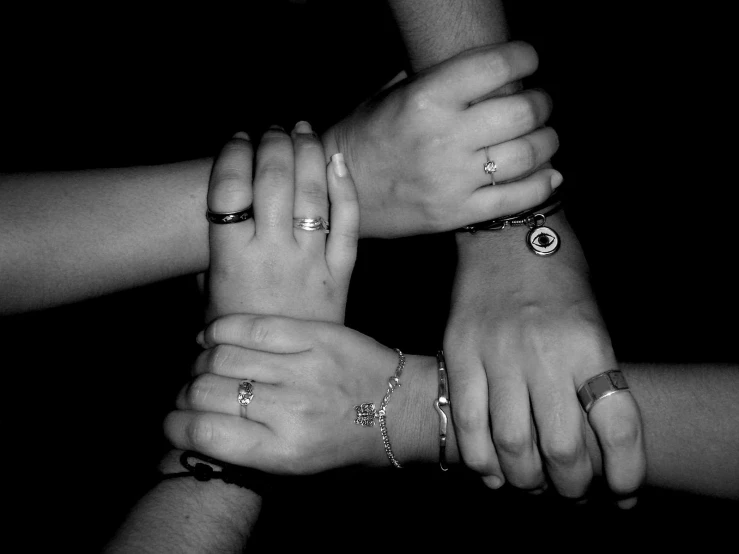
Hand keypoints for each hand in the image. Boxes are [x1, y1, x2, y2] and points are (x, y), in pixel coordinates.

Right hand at [165, 314, 415, 472]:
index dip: (175, 426)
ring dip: (202, 360)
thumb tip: (197, 426)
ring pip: (223, 355)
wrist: (401, 410)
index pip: (204, 434)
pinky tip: (214, 337)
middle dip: (186, 393)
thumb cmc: (346, 445)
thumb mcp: (298, 468)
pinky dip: (222, 329)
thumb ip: (247, 450)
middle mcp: (290, 410)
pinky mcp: (315, 336)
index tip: (173, 421)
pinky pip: (252, 326)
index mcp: (284, 452)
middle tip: (191, 391)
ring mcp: (303, 368)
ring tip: (205, 365)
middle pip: (206, 391)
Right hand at [206, 122, 357, 322]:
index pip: (231, 189)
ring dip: (307, 153)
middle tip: (273, 130)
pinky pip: (349, 222)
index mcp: (232, 258)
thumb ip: (210, 252)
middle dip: (273, 143)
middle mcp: (273, 253)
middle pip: (274, 180)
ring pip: (312, 193)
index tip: (238, 139)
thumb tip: (218, 210)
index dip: (234, 154)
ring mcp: (311, 261)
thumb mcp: (207, 294)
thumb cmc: (238, 332)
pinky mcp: (342, 272)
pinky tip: (337, 160)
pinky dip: (345, 187)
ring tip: (302, 130)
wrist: (282, 376)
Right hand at [322, 41, 561, 237]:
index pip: (496, 67)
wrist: (338, 189)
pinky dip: (542, 184)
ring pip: (528, 154)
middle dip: (541, 102)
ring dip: (547, 141)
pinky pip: (517, 198)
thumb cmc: (366, 136)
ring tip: (544, 136)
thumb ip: (437, 77)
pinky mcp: (456, 212)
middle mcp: (443, 138)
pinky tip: (549, 174)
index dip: (525, 57)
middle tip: (538, 103)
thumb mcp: (392, 94)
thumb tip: (487, 65)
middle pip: (522, 111)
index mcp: (426, 100)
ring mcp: (452, 179)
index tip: (528, 60)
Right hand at [445, 215, 645, 505]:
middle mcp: (543, 352)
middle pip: (560, 447)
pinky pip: (465, 420)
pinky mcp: (458, 352)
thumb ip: (593, 379)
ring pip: (509, 442)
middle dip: (570, 484)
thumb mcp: (593, 322)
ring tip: (531, 482)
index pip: (616, 426)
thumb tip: (594, 444)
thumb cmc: (559, 278)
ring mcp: (495, 352)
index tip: (622, 491)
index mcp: (588, 343)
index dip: (625, 472)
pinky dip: (479, 457)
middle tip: (570, 489)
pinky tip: (490, 469)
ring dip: (524, 478)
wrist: (504, 233)